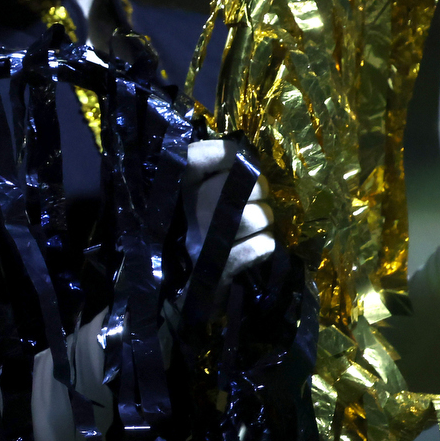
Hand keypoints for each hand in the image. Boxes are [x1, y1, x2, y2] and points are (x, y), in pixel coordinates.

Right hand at [185, 138, 275, 279]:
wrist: (179, 289)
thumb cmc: (189, 233)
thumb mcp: (187, 198)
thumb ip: (206, 171)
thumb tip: (239, 152)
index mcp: (176, 189)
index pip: (198, 156)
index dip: (226, 153)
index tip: (236, 161)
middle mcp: (188, 211)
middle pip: (246, 185)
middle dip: (258, 192)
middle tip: (251, 201)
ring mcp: (203, 240)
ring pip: (258, 216)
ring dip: (263, 222)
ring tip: (252, 227)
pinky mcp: (220, 268)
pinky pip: (261, 246)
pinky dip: (263, 246)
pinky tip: (250, 248)